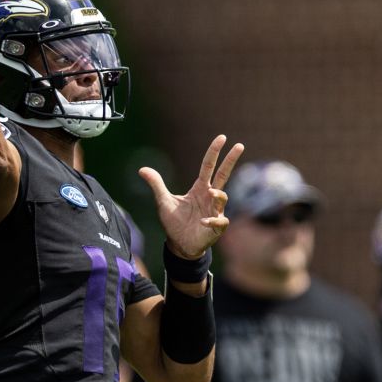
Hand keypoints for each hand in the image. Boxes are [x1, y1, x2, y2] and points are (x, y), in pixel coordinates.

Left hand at [139, 135, 244, 258]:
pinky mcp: (217, 227)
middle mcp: (210, 197)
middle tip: (239, 145)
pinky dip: (213, 220)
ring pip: (223, 198)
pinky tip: (203, 222)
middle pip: (223, 175)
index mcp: (199, 188)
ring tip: (211, 194)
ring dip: (218, 195)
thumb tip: (142, 169)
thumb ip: (156, 185)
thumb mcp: (163, 201)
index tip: (222, 137)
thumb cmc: (174, 222)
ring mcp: (215, 211)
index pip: (208, 166)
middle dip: (231, 160)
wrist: (179, 244)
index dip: (214, 152)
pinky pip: (220, 221)